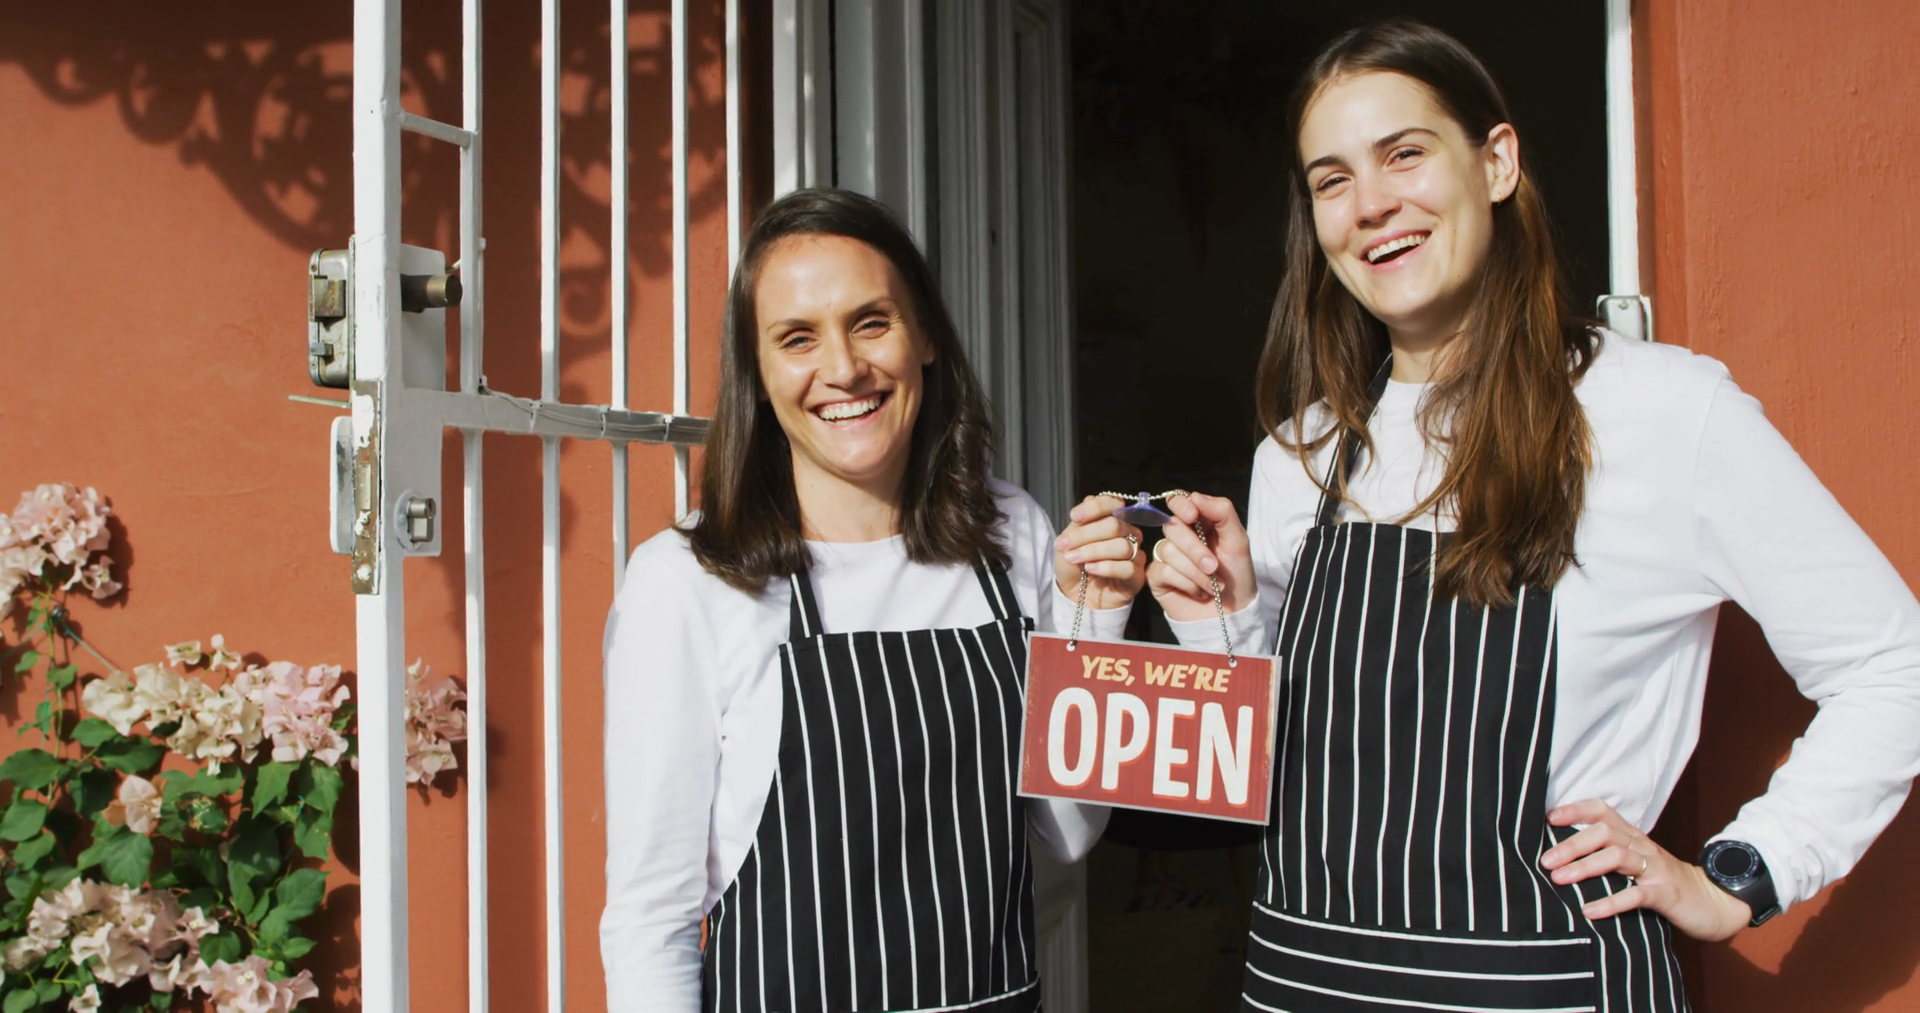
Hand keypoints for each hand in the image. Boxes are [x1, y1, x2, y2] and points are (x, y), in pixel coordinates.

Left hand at [1054, 495, 1147, 609]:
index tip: (1074, 516)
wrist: (1075, 595)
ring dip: (1093, 551)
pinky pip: (1128, 567)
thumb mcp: (1069, 540)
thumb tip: (1091, 500)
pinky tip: (1091, 569)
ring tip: (1074, 559)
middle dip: (1086, 535)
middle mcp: (1128, 534)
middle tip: (1064, 545)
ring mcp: (1135, 555)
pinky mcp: (1137, 577)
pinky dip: (1106, 567)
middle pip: (1115, 525)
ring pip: (1122, 546)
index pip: (1113, 503)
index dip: (1094, 508)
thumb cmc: (1074, 566)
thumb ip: (1081, 521)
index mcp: (1113, 520)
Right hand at [1147, 492, 1255, 623]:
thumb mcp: (1238, 540)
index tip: (1193, 516)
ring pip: (1168, 551)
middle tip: (1214, 566)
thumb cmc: (1237, 575)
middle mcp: (1180, 536)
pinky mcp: (1157, 576)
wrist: (1232, 612)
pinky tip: (1198, 592)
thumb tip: (1195, 495)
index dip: (1181, 505)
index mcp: (1198, 522)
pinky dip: (1186, 583)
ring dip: (1196, 572)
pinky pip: (1163, 570)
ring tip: (1212, 585)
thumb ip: (1222, 512)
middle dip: (1195, 549)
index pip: (1178, 501)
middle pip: (1172, 527)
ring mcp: (1166, 556)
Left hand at [1541, 799, 1752, 941]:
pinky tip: (1589, 912)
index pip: (1603, 811)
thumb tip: (1560, 856)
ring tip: (1559, 879)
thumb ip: (1607, 854)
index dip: (1576, 810)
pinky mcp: (1666, 894)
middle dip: (1572, 845)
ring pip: (1617, 857)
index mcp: (1633, 836)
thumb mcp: (1636, 862)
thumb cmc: (1663, 882)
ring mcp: (1655, 869)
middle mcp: (1643, 847)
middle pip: (1604, 833)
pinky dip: (1611, 903)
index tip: (1548, 818)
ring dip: (1585, 867)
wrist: (1712, 902)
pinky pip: (1636, 895)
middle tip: (1546, 861)